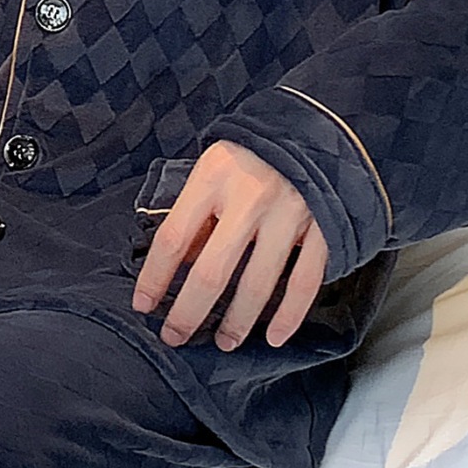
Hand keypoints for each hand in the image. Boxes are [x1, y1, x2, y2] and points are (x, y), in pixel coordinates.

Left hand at [131, 140, 328, 351]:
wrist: (319, 127)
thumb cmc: (256, 151)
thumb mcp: (214, 167)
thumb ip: (197, 213)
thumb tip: (178, 265)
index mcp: (214, 177)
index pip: (172, 238)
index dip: (154, 278)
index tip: (143, 305)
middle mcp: (250, 197)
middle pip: (211, 273)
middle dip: (188, 314)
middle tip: (175, 336)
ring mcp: (289, 215)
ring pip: (257, 286)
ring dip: (237, 323)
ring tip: (223, 341)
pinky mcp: (323, 229)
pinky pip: (303, 284)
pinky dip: (288, 316)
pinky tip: (274, 337)